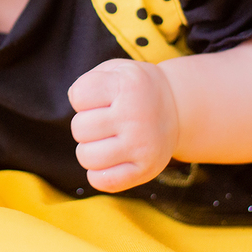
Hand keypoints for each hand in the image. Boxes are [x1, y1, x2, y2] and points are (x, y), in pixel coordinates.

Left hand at [67, 59, 179, 192]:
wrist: (178, 109)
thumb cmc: (136, 89)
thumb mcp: (117, 70)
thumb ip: (88, 81)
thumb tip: (73, 99)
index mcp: (127, 86)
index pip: (79, 95)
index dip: (82, 98)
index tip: (99, 98)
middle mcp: (135, 116)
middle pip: (79, 128)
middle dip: (85, 124)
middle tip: (103, 121)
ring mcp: (141, 146)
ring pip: (86, 156)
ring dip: (88, 149)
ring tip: (105, 140)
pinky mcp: (145, 170)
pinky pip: (102, 181)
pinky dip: (97, 173)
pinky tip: (109, 160)